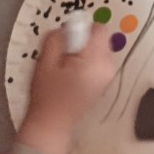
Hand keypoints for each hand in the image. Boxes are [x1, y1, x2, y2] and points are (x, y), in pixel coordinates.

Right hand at [16, 27, 114, 153]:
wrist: (51, 127)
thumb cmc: (46, 96)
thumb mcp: (45, 61)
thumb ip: (57, 38)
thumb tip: (68, 26)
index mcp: (95, 62)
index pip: (100, 30)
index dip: (83, 29)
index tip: (69, 40)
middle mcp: (107, 68)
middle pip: (101, 38)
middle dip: (84, 42)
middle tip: (65, 56)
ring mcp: (108, 76)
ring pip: (100, 48)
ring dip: (86, 51)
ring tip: (67, 68)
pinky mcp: (105, 82)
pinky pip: (100, 60)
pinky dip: (88, 61)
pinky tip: (73, 75)